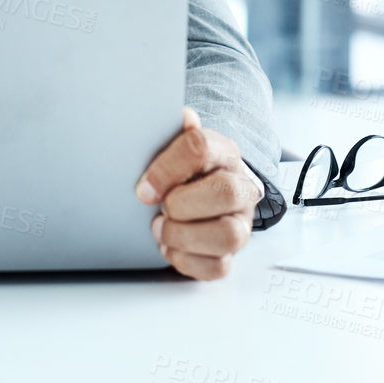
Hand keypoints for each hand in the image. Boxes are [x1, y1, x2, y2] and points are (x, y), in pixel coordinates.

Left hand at [134, 108, 262, 280]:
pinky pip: (217, 267)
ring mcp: (240, 223)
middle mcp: (240, 188)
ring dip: (185, 235)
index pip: (200, 148)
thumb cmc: (184, 169)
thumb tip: (183, 115)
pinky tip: (169, 247)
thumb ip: (177, 131)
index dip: (167, 169)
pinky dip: (186, 260)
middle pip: (224, 192)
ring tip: (160, 229)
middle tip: (160, 208)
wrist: (202, 191)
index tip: (143, 189)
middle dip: (182, 204)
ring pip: (229, 235)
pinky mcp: (230, 254)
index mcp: (224, 153)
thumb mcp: (177, 144)